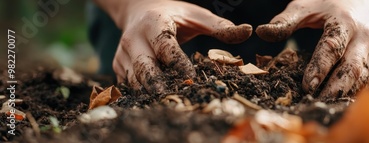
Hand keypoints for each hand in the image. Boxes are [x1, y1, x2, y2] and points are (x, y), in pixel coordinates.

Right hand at [95, 0, 251, 94]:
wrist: (138, 10)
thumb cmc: (174, 15)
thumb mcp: (197, 16)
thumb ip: (220, 27)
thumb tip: (248, 31)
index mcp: (153, 24)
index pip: (165, 47)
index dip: (178, 64)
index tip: (193, 78)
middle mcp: (133, 39)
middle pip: (145, 67)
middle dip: (160, 85)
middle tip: (180, 97)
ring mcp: (122, 54)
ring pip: (135, 80)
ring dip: (152, 93)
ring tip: (171, 102)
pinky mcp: (118, 66)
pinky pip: (129, 85)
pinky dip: (144, 94)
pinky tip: (160, 100)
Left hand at [256, 0, 368, 95]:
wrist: (363, 1)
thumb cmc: (328, 4)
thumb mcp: (306, 6)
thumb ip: (286, 21)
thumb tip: (261, 32)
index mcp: (346, 22)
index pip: (333, 48)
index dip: (320, 68)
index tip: (306, 86)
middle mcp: (366, 38)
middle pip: (352, 69)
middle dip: (333, 89)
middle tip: (313, 103)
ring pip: (361, 79)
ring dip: (342, 95)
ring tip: (322, 107)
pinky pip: (365, 83)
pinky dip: (350, 94)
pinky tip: (333, 103)